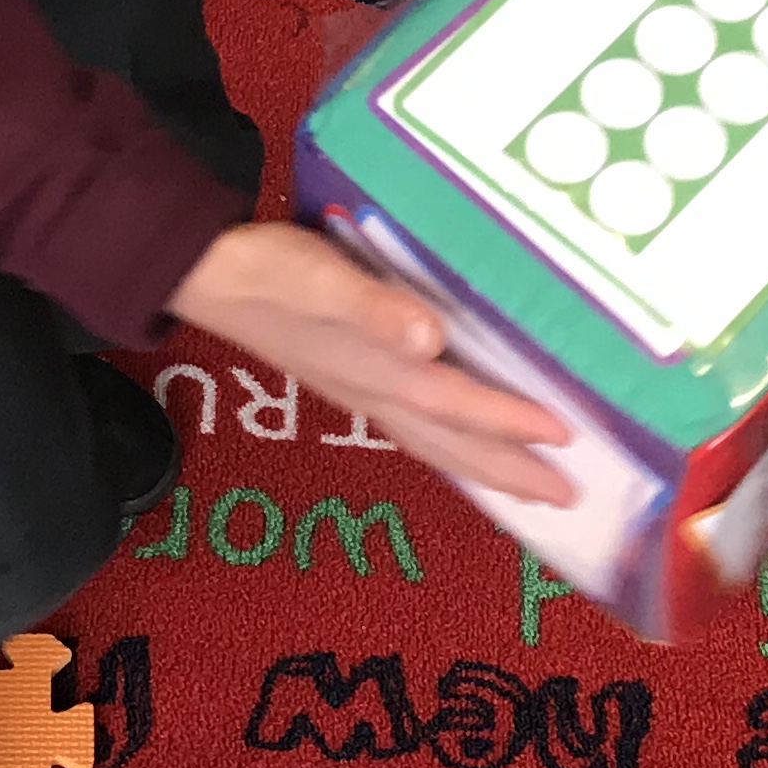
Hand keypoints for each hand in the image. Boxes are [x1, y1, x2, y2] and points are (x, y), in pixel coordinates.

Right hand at [171, 220, 575, 506]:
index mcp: (373, 368)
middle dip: (508, 469)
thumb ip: (369, 308)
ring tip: (528, 487)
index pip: (454, 402)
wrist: (199, 275)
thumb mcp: (315, 277)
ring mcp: (357, 391)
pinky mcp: (345, 379)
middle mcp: (371, 391)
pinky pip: (411, 427)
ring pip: (432, 441)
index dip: (507, 420)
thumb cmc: (262, 269)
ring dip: (481, 466)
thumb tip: (428, 340)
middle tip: (567, 498)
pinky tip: (455, 441)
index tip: (564, 437)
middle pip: (450, 441)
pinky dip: (446, 443)